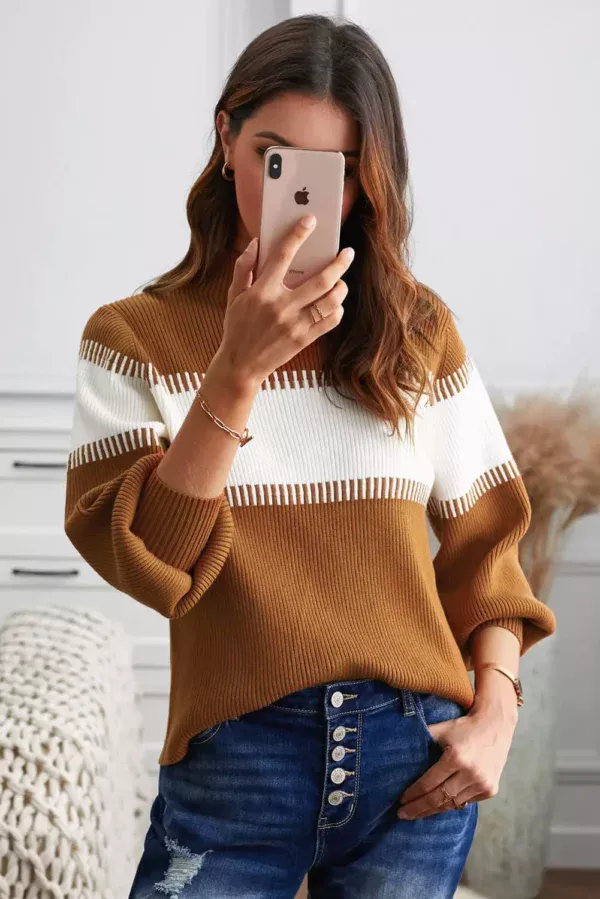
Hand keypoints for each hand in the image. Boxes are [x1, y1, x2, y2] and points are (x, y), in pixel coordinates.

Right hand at [216, 215, 354, 388]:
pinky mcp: (304, 339)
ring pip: (330, 301)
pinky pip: (330, 321)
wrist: (241, 365)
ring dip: (341, 287)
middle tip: (347, 253)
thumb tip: (256, 243)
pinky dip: (337, 309)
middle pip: (320, 279)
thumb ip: (243, 267)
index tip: (310, 221)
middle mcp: (281, 306)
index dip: (298, 234)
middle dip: (338, 263)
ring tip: (341, 281)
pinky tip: (335, 304)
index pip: (283, 255)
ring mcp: (295, 324)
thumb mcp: (234, 296)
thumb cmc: (237, 327)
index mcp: (262, 291)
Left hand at [396, 704, 517, 819]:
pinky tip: (438, 806)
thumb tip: (397, 751)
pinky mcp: (490, 790)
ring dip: (433, 811)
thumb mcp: (441, 729)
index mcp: (456, 758)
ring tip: (417, 814)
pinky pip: (465, 802)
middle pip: (438, 799)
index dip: (413, 794)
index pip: (428, 783)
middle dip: (418, 809)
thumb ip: (422, 739)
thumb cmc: (463, 727)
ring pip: (452, 804)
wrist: (495, 725)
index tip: (400, 801)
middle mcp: (471, 774)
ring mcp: (482, 784)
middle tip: (402, 814)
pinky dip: (450, 805)